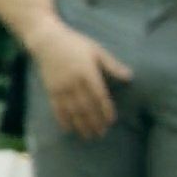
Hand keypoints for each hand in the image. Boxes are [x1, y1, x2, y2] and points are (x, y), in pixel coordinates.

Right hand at [30, 22, 131, 139]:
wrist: (47, 41)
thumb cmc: (75, 44)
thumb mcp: (97, 50)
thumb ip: (112, 65)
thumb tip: (129, 77)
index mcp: (88, 72)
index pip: (99, 96)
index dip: (105, 110)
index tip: (111, 121)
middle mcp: (74, 82)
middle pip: (86, 107)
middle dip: (94, 122)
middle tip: (101, 134)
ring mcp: (61, 87)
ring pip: (72, 110)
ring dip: (80, 124)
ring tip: (87, 135)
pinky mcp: (51, 90)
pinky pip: (57, 108)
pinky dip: (63, 120)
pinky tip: (68, 129)